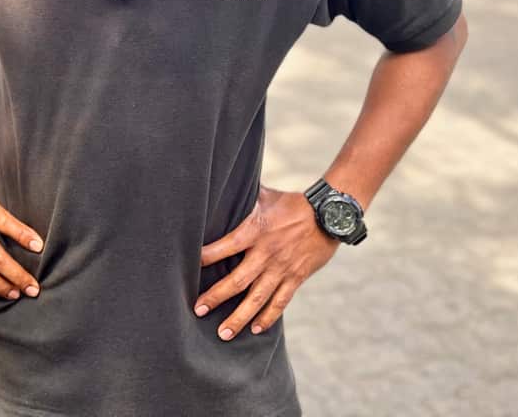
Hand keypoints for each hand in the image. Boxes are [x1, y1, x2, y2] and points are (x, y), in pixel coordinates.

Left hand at [195, 184, 337, 340]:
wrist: (329, 215)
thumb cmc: (292, 203)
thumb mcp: (265, 196)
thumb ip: (243, 197)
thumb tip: (220, 184)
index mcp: (256, 231)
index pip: (225, 246)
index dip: (207, 257)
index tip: (189, 267)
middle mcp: (267, 253)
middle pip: (238, 280)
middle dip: (216, 297)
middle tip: (198, 309)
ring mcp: (282, 269)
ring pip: (257, 298)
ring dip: (239, 317)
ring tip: (223, 333)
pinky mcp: (296, 278)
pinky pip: (280, 302)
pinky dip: (268, 316)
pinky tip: (255, 328)